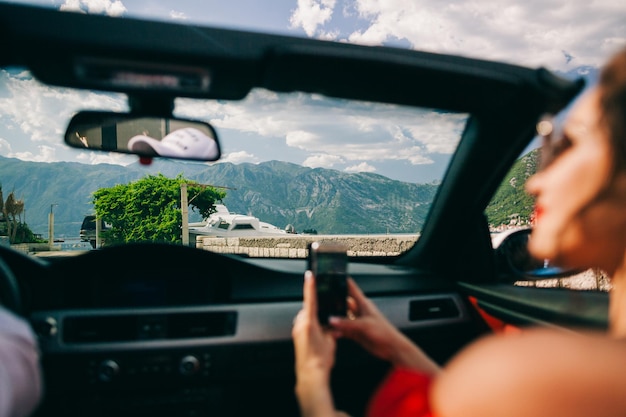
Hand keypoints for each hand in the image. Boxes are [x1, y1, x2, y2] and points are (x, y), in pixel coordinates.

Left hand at [291, 270, 338, 416]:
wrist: (310, 374)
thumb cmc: (320, 359)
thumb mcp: (331, 341)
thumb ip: (331, 329)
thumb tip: (334, 325)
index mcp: (309, 322)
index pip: (310, 298)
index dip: (310, 285)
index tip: (310, 275)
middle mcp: (300, 324)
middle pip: (309, 309)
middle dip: (318, 310)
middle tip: (328, 316)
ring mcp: (297, 331)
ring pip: (307, 318)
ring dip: (315, 320)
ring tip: (326, 330)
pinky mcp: (296, 337)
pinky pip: (304, 326)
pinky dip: (312, 326)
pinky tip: (320, 335)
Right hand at [329, 278, 439, 373]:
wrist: (391, 347)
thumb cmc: (384, 332)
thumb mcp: (364, 325)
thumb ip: (347, 323)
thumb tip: (332, 320)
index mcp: (363, 303)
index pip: (351, 288)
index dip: (342, 281)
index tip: (332, 276)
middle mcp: (359, 311)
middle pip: (343, 303)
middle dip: (334, 302)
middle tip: (322, 302)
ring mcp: (356, 322)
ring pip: (342, 317)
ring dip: (334, 319)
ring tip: (324, 318)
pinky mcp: (355, 333)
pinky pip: (343, 329)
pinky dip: (337, 331)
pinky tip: (331, 331)